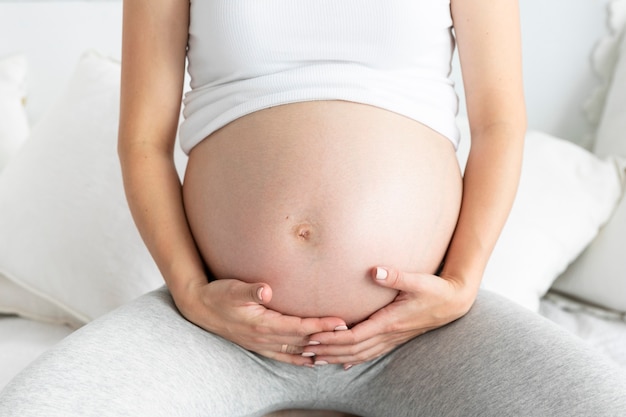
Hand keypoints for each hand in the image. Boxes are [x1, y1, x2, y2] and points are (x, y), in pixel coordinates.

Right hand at [173, 279, 347, 365]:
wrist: (200, 307)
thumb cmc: (219, 294)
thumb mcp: (233, 289)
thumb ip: (251, 290)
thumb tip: (266, 289)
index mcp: (262, 324)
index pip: (299, 326)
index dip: (321, 325)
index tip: (340, 321)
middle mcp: (265, 338)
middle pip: (302, 340)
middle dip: (326, 337)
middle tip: (350, 334)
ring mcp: (261, 344)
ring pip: (295, 351)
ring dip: (316, 350)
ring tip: (337, 350)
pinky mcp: (258, 345)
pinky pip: (283, 356)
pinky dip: (299, 359)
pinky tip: (311, 361)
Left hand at [302, 267, 476, 367]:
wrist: (454, 303)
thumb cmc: (435, 290)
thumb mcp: (418, 280)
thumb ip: (396, 276)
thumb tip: (375, 270)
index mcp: (390, 321)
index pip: (355, 335)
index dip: (333, 338)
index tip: (313, 337)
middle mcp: (389, 334)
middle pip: (353, 349)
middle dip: (328, 350)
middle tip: (304, 350)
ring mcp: (392, 338)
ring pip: (361, 354)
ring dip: (337, 357)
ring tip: (316, 359)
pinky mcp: (395, 337)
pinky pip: (372, 353)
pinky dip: (355, 358)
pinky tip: (345, 363)